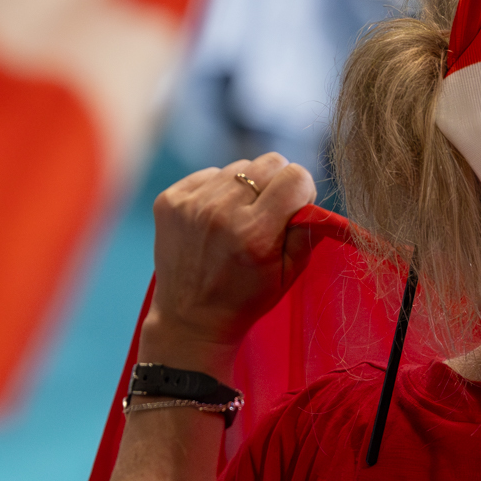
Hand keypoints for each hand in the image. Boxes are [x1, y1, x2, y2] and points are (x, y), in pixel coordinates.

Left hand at [143, 154, 318, 372]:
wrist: (190, 319)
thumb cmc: (246, 299)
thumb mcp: (289, 274)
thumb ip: (308, 231)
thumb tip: (311, 198)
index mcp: (256, 233)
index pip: (295, 176)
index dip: (301, 191)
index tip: (294, 209)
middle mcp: (221, 212)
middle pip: (269, 162)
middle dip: (276, 184)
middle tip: (267, 213)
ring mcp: (191, 204)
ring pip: (238, 167)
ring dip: (245, 188)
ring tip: (237, 220)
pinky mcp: (169, 200)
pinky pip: (209, 174)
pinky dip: (216, 191)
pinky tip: (213, 220)